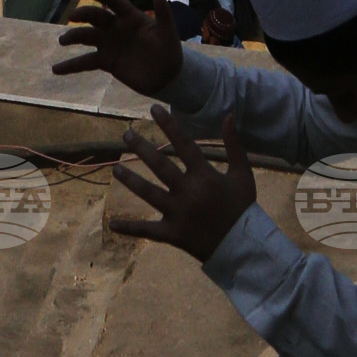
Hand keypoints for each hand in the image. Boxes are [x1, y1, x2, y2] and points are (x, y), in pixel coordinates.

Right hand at [55, 0, 184, 96]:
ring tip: (63, 41)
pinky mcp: (106, 61)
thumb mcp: (168, 32)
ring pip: (87, 37)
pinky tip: (56, 69)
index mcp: (131, 16)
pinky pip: (86, 62)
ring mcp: (109, 44)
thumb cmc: (169, 50)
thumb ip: (163, 12)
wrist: (167, 77)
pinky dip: (71, 66)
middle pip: (96, 17)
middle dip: (84, 14)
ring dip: (74, 36)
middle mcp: (116, 27)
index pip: (115, 2)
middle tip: (73, 16)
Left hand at [109, 109, 257, 259]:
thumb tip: (229, 114)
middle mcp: (188, 192)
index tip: (154, 109)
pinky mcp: (173, 234)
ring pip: (149, 193)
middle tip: (126, 134)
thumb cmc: (242, 208)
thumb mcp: (242, 174)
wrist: (243, 247)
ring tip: (116, 168)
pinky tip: (112, 224)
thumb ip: (234, 145)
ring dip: (131, 180)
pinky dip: (130, 228)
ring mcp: (178, 214)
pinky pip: (148, 231)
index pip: (183, 144)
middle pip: (160, 165)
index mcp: (205, 176)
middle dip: (141, 148)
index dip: (169, 125)